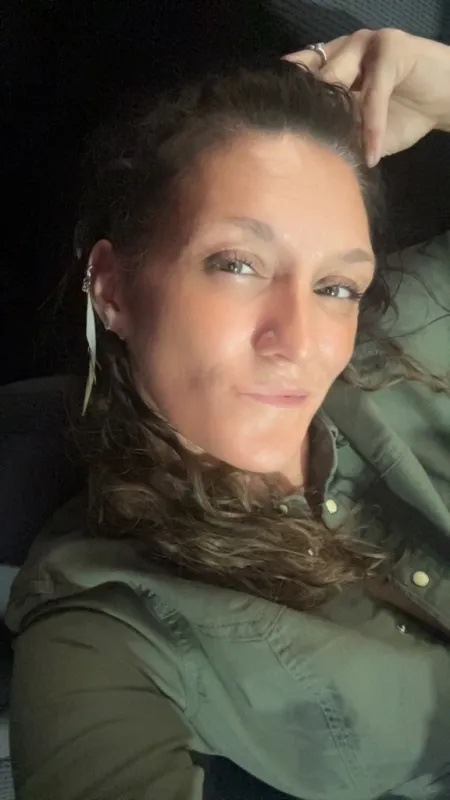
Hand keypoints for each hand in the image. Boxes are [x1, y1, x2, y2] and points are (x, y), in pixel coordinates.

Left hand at [285, 29, 449, 165]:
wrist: (446, 102)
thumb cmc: (405, 115)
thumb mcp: (365, 130)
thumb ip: (342, 136)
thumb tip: (311, 159)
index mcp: (334, 62)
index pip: (300, 71)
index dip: (287, 94)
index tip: (271, 124)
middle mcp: (345, 47)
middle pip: (315, 79)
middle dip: (308, 112)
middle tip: (296, 147)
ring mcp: (367, 43)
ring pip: (338, 80)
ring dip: (337, 119)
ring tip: (334, 152)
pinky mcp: (391, 50)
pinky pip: (374, 93)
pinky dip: (372, 126)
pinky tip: (372, 154)